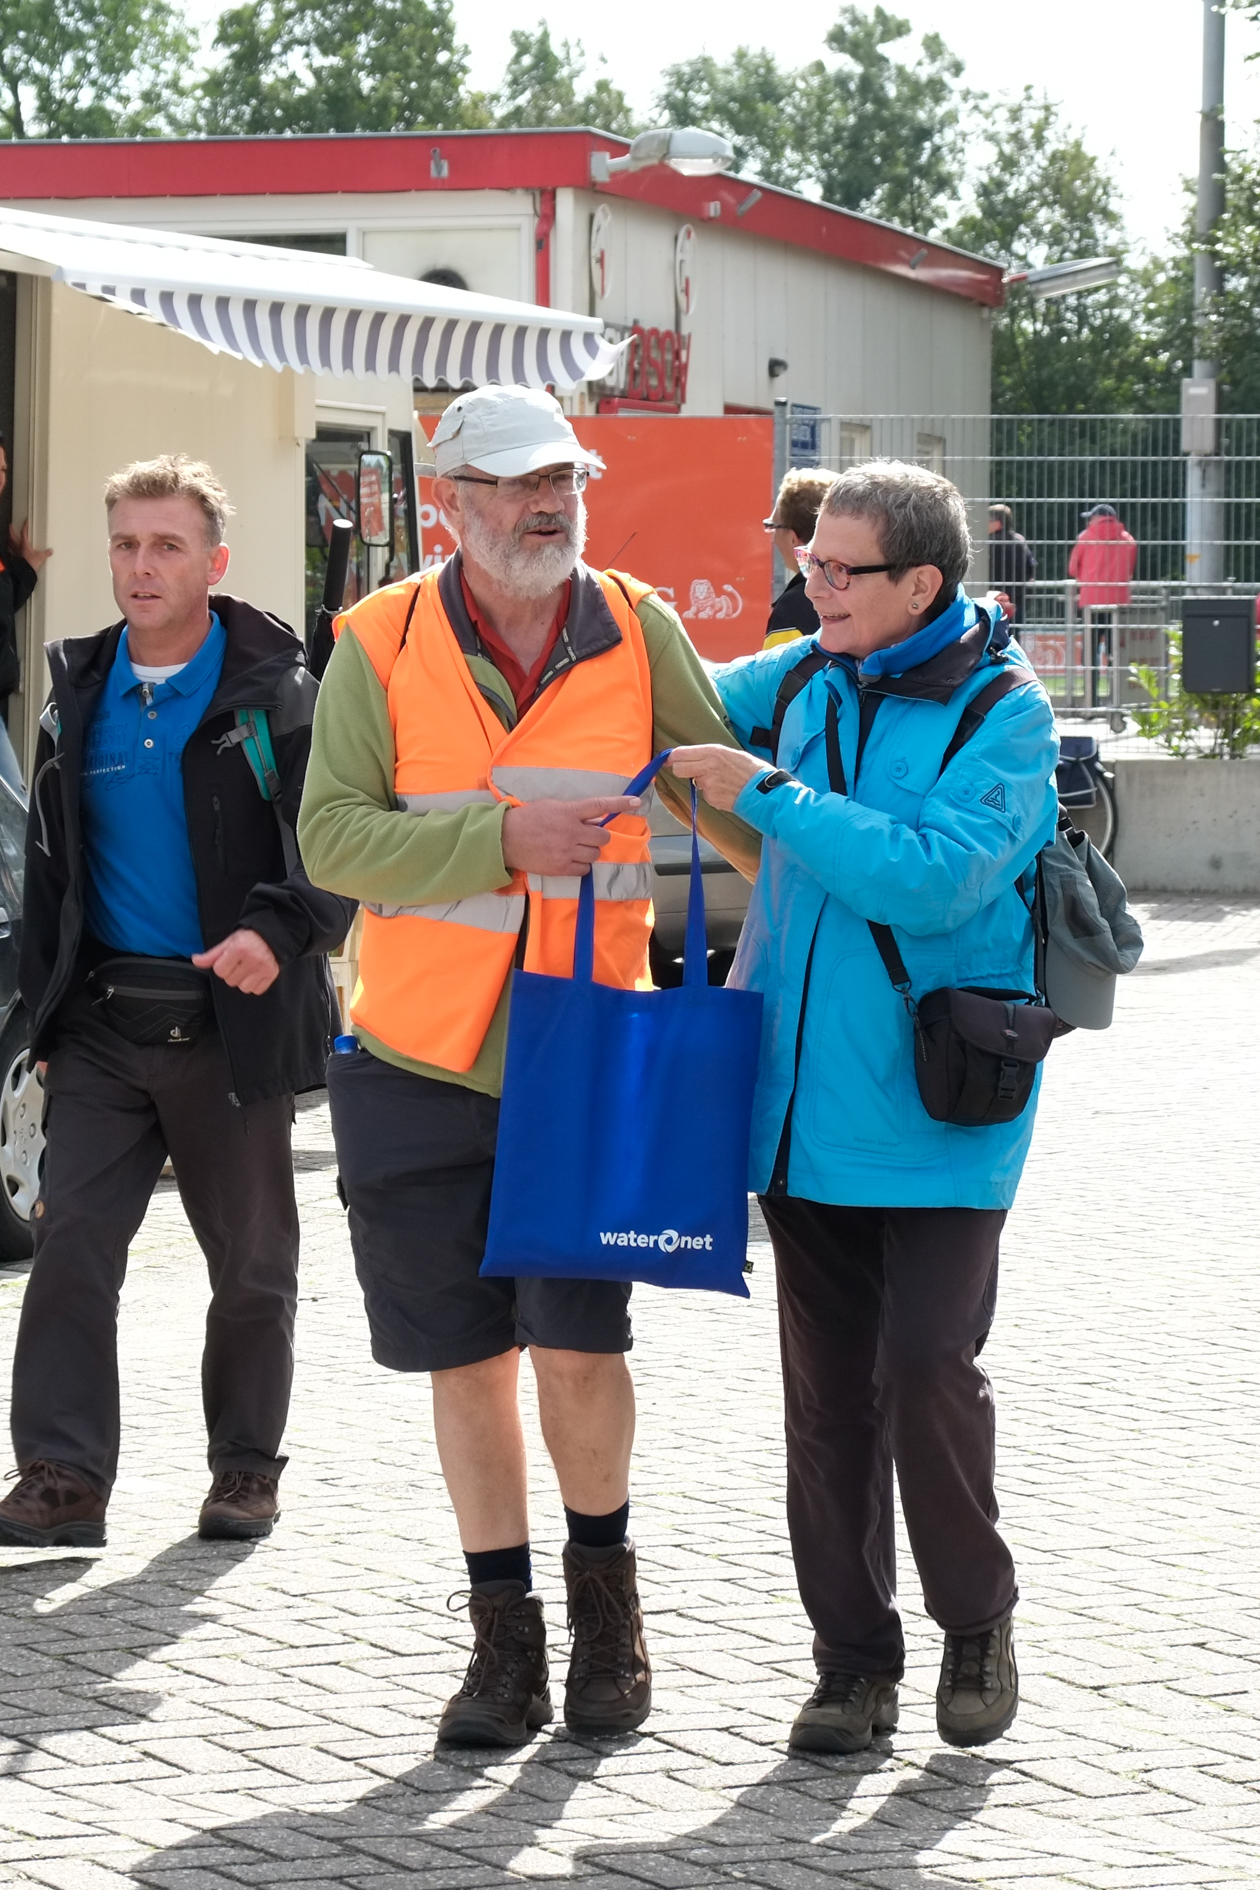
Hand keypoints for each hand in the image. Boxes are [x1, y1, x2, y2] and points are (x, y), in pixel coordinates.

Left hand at [9, 521, 50, 570]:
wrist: (24, 571)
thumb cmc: (31, 563)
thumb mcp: (40, 557)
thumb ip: (46, 553)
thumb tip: (51, 550)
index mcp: (24, 544)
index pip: (24, 533)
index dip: (25, 526)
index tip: (26, 521)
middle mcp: (18, 547)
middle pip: (13, 536)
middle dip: (11, 530)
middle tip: (10, 525)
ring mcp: (15, 552)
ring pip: (10, 543)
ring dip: (9, 539)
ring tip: (9, 537)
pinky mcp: (14, 557)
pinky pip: (11, 552)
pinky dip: (10, 549)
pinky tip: (10, 549)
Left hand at [192, 928, 280, 995]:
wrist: (269, 936)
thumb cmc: (247, 939)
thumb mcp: (228, 943)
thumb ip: (211, 955)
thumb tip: (195, 960)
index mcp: (239, 949)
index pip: (220, 971)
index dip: (222, 966)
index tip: (229, 960)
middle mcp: (252, 958)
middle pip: (230, 981)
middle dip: (232, 973)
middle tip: (239, 963)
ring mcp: (263, 967)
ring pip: (243, 988)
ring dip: (243, 981)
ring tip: (247, 969)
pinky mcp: (272, 974)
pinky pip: (256, 990)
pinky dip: (254, 984)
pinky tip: (255, 974)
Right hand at [501, 795, 640, 877]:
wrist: (505, 840)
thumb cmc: (527, 819)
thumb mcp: (551, 807)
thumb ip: (573, 812)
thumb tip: (593, 819)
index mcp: (568, 812)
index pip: (600, 806)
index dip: (620, 804)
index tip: (636, 803)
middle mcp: (571, 831)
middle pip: (602, 837)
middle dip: (596, 837)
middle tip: (584, 836)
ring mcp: (567, 851)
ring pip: (595, 854)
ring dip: (589, 851)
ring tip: (574, 848)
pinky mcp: (561, 868)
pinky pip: (584, 869)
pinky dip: (581, 866)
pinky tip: (568, 860)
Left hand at [668, 746, 766, 812]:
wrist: (765, 790)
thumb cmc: (752, 770)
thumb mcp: (731, 753)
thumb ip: (711, 755)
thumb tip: (694, 757)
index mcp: (713, 752)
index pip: (680, 753)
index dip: (672, 757)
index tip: (668, 759)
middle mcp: (707, 767)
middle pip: (679, 769)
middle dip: (681, 770)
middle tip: (690, 771)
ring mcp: (708, 785)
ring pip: (695, 782)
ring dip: (702, 782)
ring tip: (722, 781)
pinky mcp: (711, 799)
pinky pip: (705, 795)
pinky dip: (712, 794)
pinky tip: (726, 791)